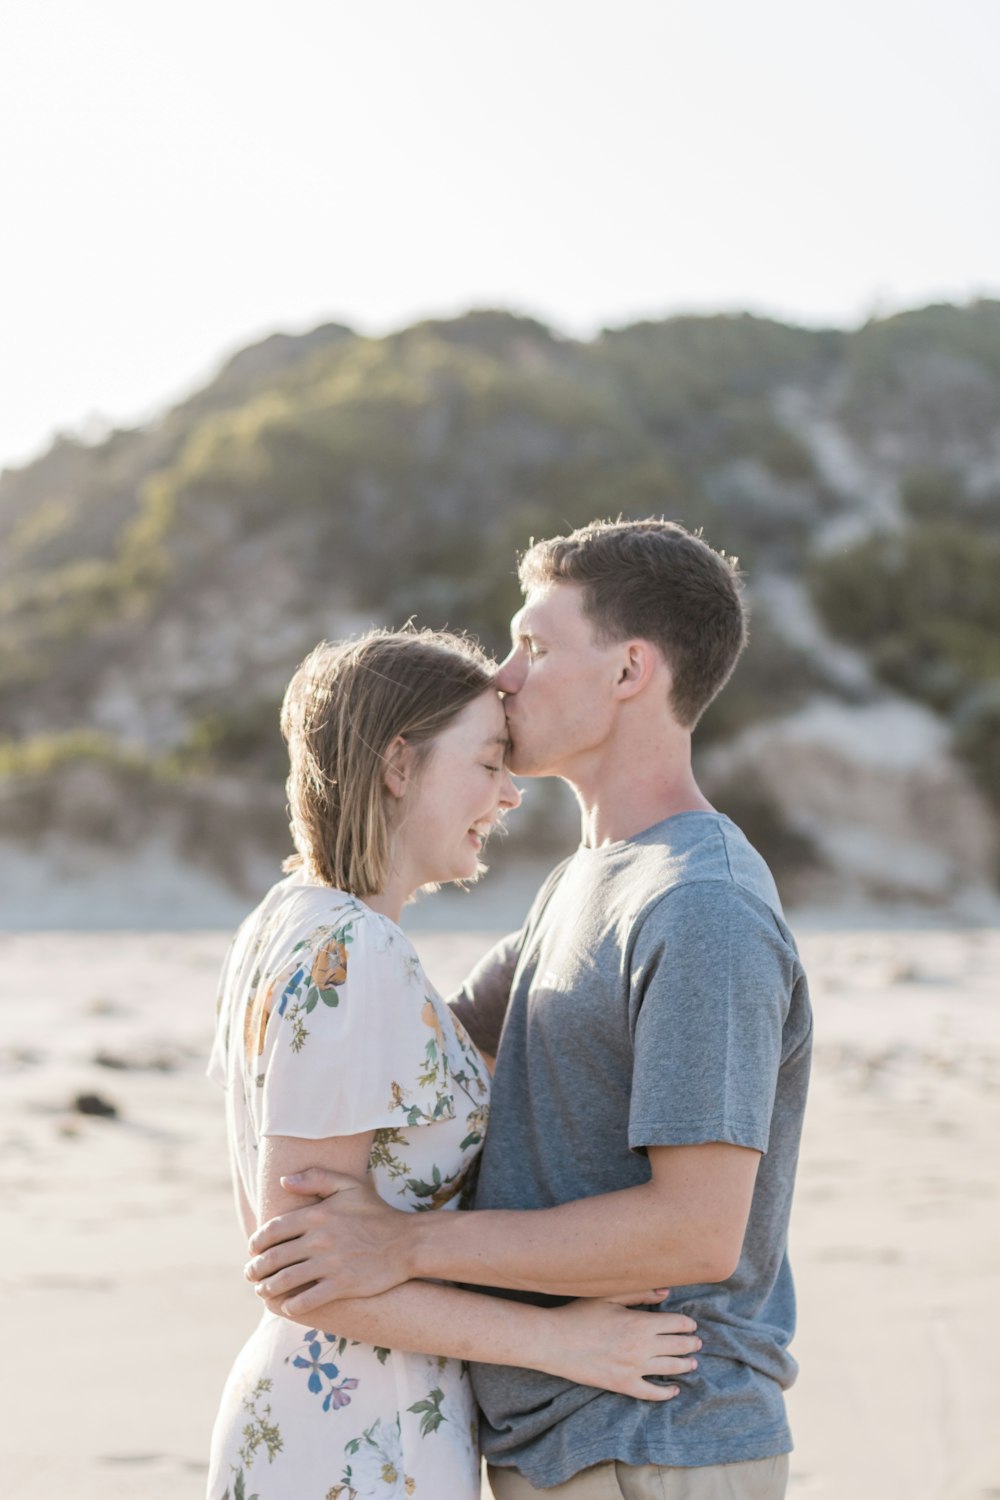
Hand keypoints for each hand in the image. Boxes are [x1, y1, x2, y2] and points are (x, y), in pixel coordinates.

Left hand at [245, 1167, 413, 1309]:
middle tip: (250, 1275)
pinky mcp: (342, 1285)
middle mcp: (320, 1239)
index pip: (273, 1230)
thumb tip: (283, 1181)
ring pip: (286, 1281)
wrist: (406, 1243)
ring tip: (262, 1291)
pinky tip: (287, 1306)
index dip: (256, 1242)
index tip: (252, 1250)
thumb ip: (316, 1178)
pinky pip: (307, 1300)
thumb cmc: (375, 1213)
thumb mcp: (349, 1186)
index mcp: (317, 1214)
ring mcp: (331, 1264)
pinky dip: (292, 1306)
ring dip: (267, 1288)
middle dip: (256, 1269)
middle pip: (274, 1258)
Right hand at [542, 1290, 700, 1399]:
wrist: (555, 1341)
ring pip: (669, 1369)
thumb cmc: (580, 1314)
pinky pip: (650, 1393)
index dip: (687, 1324)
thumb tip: (666, 1292)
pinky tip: (674, 1390)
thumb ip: (639, 1293)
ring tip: (693, 1363)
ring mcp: (633, 1369)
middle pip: (677, 1346)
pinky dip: (666, 1393)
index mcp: (640, 1323)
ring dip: (685, 1365)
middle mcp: (641, 1348)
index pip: (676, 1324)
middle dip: (690, 1344)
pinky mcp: (622, 1385)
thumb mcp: (609, 1296)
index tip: (692, 1325)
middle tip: (697, 1343)